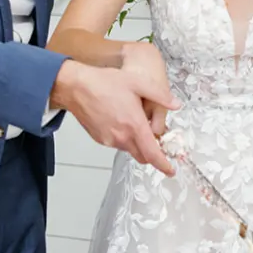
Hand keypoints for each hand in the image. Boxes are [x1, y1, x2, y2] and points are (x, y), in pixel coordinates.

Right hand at [52, 60, 177, 174]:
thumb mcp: (137, 82)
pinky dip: (125, 139)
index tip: (171, 170)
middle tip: (158, 143)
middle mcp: (122, 137)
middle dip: (153, 154)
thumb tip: (177, 104)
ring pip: (130, 149)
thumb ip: (160, 95)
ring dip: (138, 144)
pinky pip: (118, 144)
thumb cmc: (105, 83)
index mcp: (134, 125)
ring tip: (137, 124)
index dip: (164, 165)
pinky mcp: (100, 139)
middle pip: (142, 156)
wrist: (76, 87)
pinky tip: (123, 122)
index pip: (153, 154)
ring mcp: (109, 140)